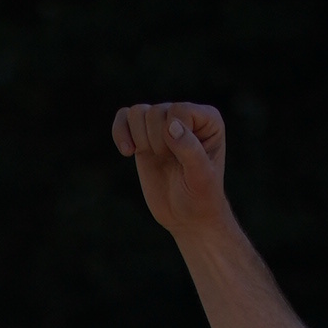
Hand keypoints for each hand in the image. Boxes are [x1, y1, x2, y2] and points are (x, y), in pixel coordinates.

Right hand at [110, 102, 230, 234]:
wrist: (187, 216)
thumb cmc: (201, 197)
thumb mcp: (201, 178)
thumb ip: (190, 150)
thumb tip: (171, 125)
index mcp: (208, 119)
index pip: (179, 110)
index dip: (173, 135)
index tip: (182, 160)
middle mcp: (185, 116)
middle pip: (156, 112)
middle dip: (157, 142)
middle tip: (170, 162)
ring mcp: (163, 124)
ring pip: (137, 112)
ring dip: (140, 139)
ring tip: (154, 158)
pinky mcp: (144, 135)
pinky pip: (124, 117)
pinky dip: (120, 131)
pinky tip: (128, 152)